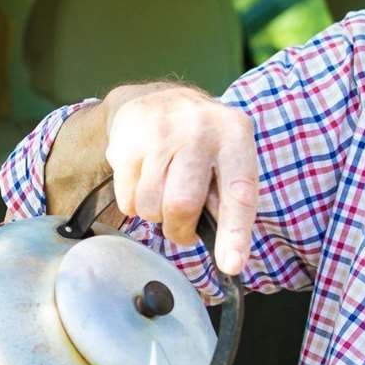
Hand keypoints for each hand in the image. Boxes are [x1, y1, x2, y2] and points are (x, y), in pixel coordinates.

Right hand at [99, 82, 257, 274]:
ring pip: (151, 206)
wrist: (156, 99)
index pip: (238, 192)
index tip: (231, 265)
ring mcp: (159, 133)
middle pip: (182, 204)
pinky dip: (135, 204)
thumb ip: (229, 199)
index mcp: (235, 135)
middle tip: (181, 227)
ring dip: (155, 215)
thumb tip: (229, 255)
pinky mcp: (127, 141)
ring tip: (162, 194)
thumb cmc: (201, 143)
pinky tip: (144, 180)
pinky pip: (128, 200)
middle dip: (179, 230)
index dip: (234, 233)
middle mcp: (199, 130)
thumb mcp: (227, 157)